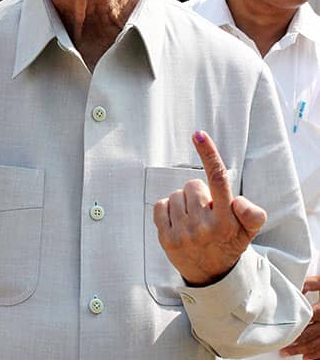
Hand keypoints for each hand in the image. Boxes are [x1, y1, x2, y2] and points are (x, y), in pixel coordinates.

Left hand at [153, 130, 266, 285]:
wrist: (211, 276)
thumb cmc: (228, 243)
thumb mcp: (248, 230)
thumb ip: (251, 213)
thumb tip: (236, 201)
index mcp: (226, 220)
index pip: (218, 180)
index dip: (209, 154)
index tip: (198, 135)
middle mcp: (204, 226)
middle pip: (192, 185)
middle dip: (198, 194)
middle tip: (205, 212)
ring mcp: (183, 233)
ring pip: (176, 195)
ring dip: (184, 203)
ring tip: (193, 220)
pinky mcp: (166, 239)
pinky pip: (161, 205)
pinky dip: (168, 210)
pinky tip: (179, 223)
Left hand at [279, 276, 319, 357]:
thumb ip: (311, 283)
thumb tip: (297, 286)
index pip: (307, 320)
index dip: (295, 326)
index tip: (284, 330)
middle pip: (310, 334)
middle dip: (296, 341)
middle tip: (283, 347)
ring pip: (316, 344)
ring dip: (303, 350)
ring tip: (290, 352)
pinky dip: (315, 354)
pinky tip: (307, 357)